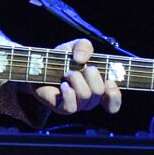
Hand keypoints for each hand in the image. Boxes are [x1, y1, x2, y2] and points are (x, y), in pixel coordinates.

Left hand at [8, 38, 122, 116]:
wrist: (38, 67)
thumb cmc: (61, 59)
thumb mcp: (74, 47)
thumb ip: (84, 46)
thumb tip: (82, 59)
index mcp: (97, 86)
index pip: (113, 102)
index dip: (114, 94)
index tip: (109, 81)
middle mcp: (89, 98)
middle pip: (100, 92)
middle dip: (91, 74)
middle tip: (81, 68)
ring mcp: (76, 105)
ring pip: (86, 96)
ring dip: (77, 79)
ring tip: (67, 73)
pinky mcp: (62, 108)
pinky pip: (72, 107)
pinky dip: (69, 93)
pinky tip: (63, 84)